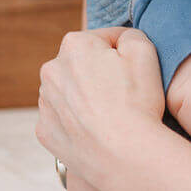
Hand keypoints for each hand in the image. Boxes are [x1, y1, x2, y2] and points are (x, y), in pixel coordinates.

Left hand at [37, 27, 164, 190]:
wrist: (124, 155)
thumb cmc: (137, 103)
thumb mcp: (146, 52)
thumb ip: (131, 35)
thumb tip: (121, 40)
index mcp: (74, 45)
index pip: (104, 39)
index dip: (124, 54)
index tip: (135, 71)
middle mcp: (51, 70)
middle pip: (82, 65)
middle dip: (100, 74)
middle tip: (124, 94)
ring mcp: (45, 102)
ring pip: (69, 92)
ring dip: (86, 97)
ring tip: (110, 115)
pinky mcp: (44, 131)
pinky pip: (62, 119)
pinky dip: (76, 122)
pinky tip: (96, 130)